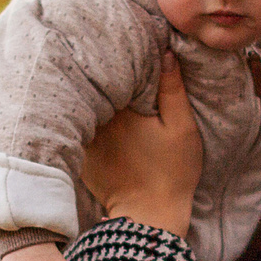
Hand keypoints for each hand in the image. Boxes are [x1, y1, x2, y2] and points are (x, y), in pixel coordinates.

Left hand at [81, 53, 201, 237]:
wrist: (149, 217)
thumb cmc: (171, 172)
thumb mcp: (182, 128)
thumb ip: (173, 89)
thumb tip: (165, 51)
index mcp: (120, 108)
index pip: (110, 71)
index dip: (116, 57)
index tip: (119, 44)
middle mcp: (96, 121)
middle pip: (91, 87)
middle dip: (97, 73)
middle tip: (102, 52)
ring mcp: (84, 141)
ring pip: (82, 107)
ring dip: (87, 94)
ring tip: (91, 75)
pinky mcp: (81, 157)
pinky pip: (78, 129)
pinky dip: (83, 119)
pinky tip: (90, 112)